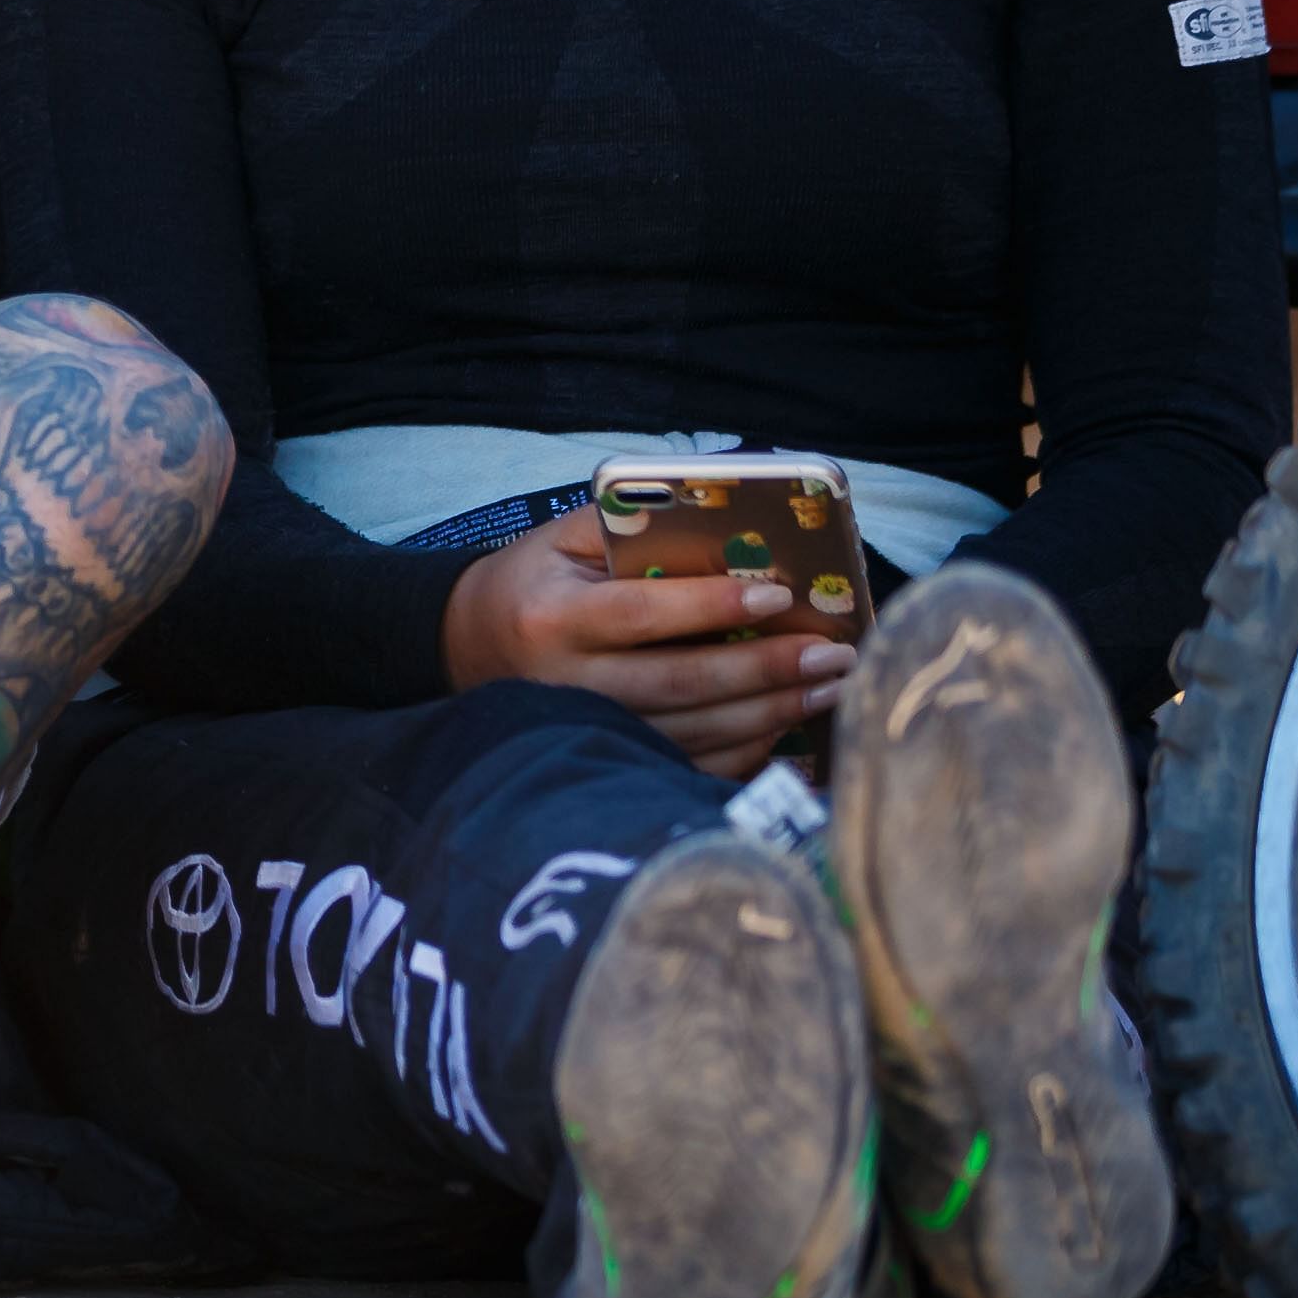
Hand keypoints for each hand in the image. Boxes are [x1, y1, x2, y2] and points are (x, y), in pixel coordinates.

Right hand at [439, 509, 849, 778]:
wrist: (467, 647)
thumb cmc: (535, 582)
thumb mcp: (562, 540)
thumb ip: (629, 529)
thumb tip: (727, 531)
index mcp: (552, 618)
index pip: (640, 612)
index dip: (711, 605)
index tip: (778, 594)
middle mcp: (565, 683)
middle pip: (678, 682)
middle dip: (764, 669)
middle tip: (831, 653)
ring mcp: (585, 733)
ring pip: (691, 733)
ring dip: (771, 712)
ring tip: (829, 687)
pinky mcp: (605, 763)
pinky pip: (686, 767)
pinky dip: (744, 753)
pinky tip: (788, 727)